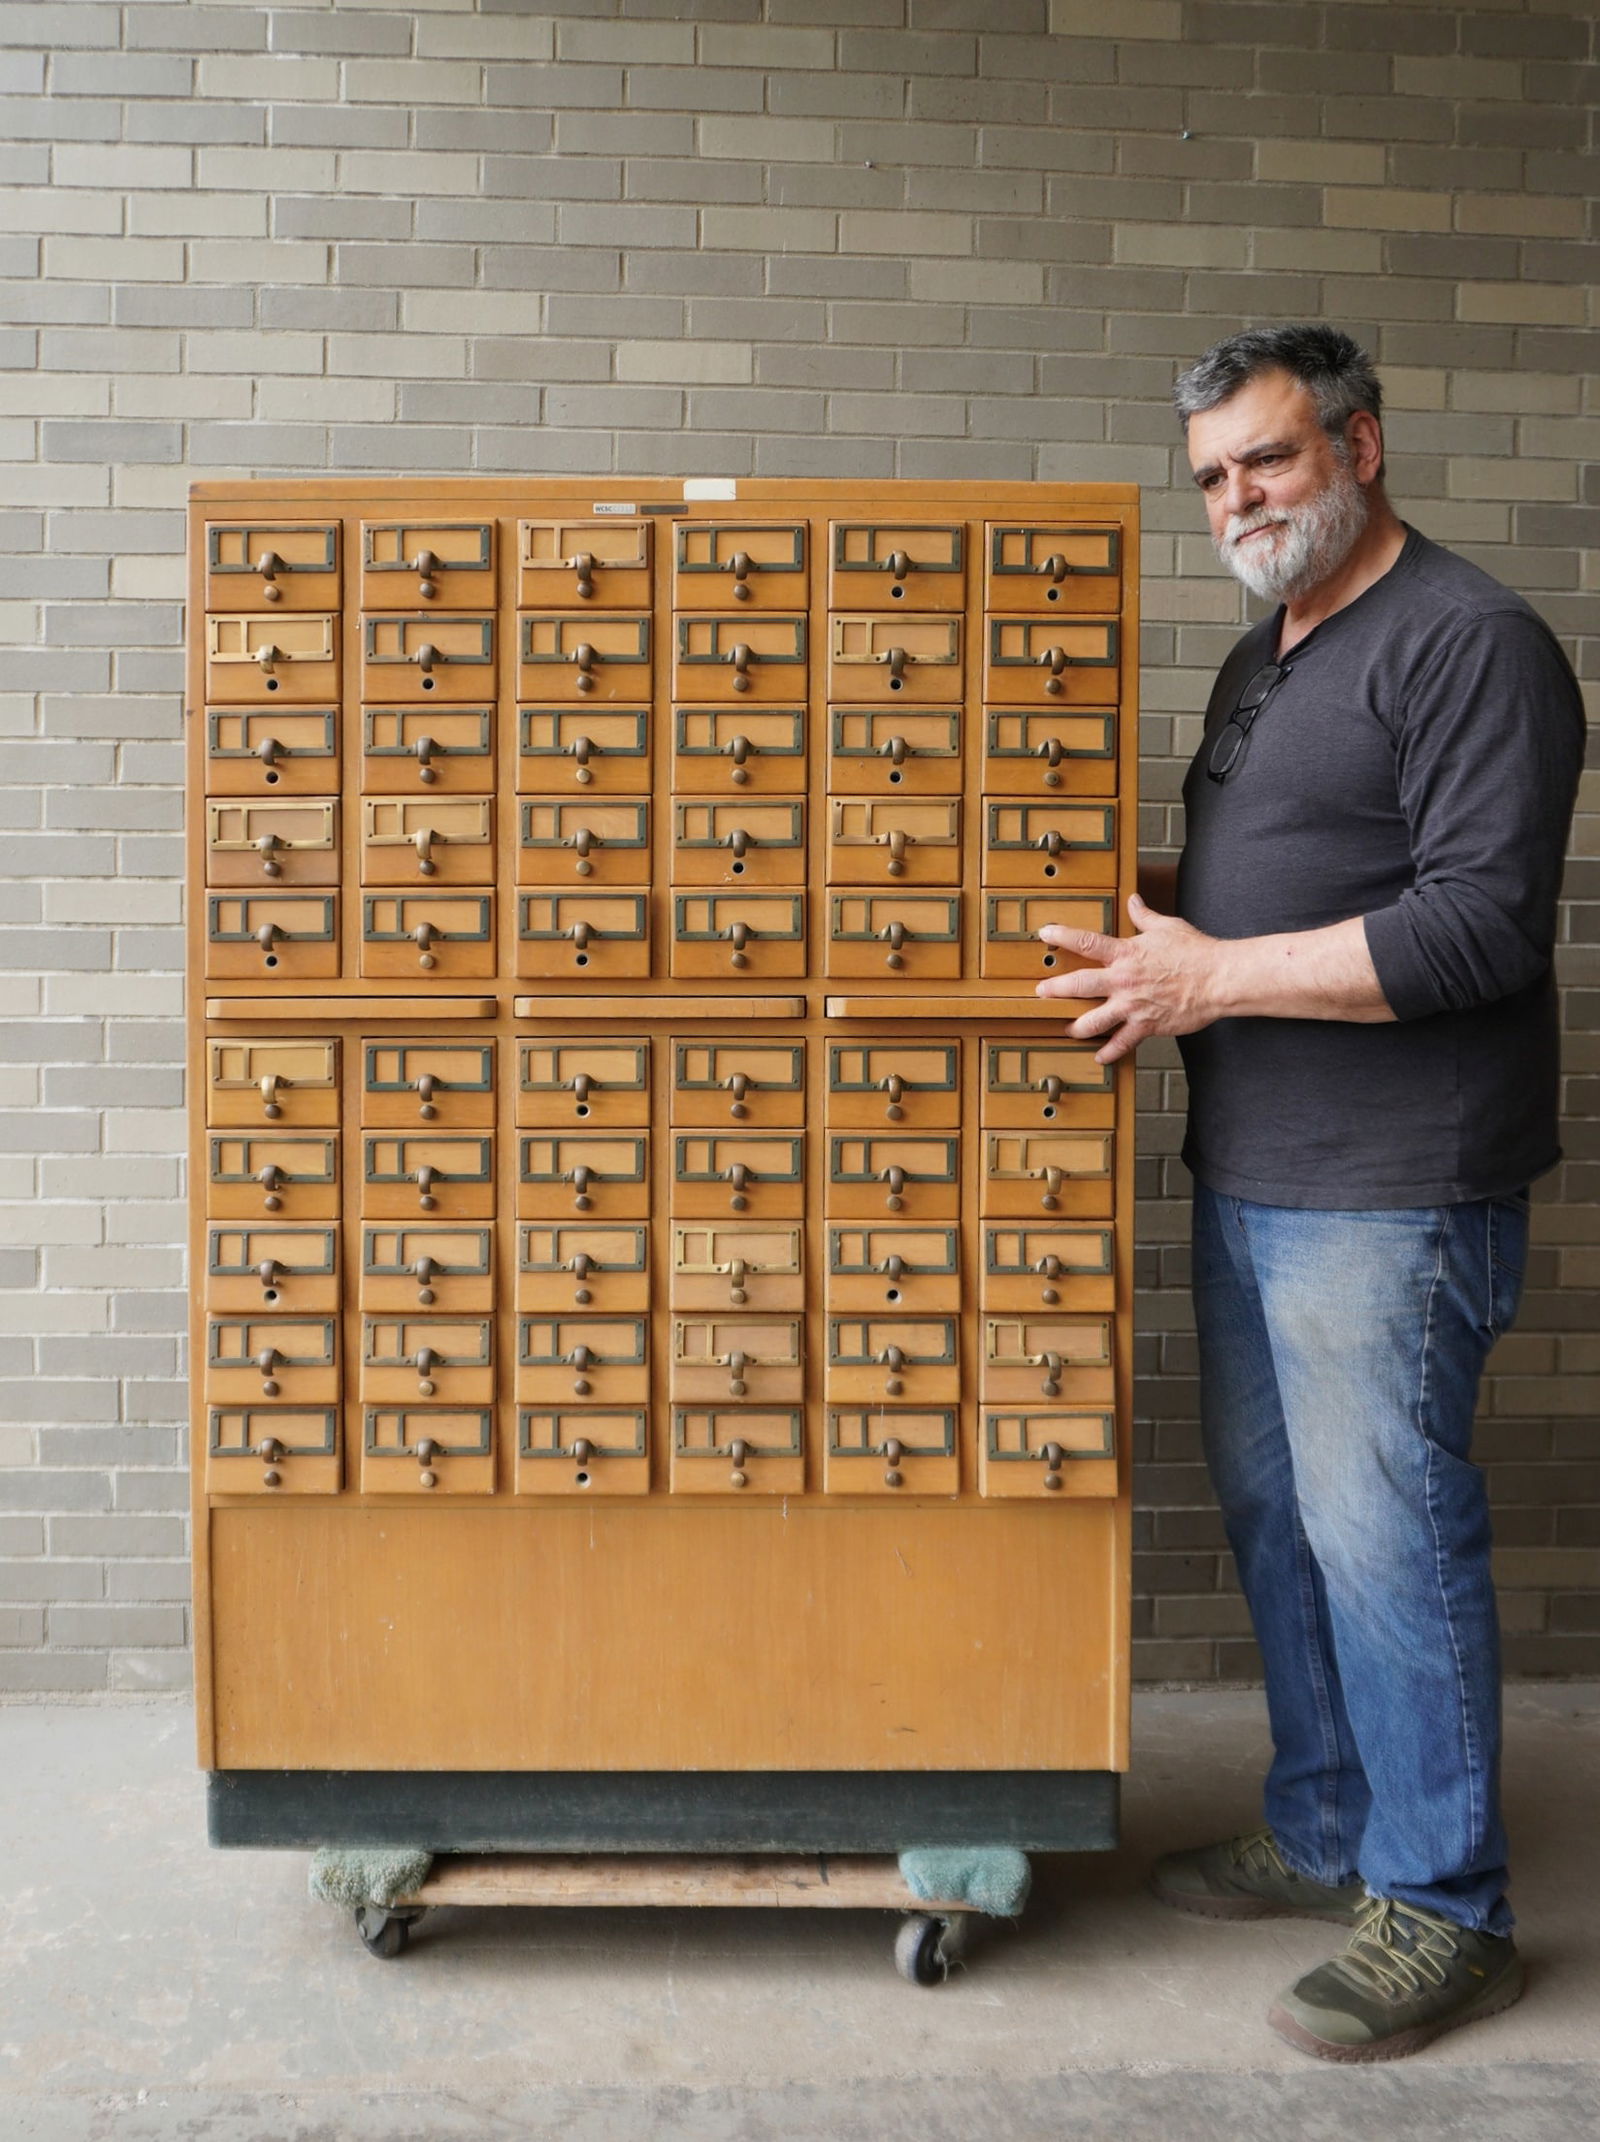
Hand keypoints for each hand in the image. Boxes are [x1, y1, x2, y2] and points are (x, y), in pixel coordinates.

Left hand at [1034, 894, 1225, 1063]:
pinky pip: (1122, 1043)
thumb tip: (1133, 901)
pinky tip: (1099, 1057)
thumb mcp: (1167, 927)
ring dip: (1077, 1026)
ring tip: (1067, 1029)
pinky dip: (1109, 1052)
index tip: (1044, 934)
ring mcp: (1132, 1005)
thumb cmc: (1196, 952)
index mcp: (1126, 953)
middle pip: (1079, 984)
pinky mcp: (1146, 1025)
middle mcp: (1123, 980)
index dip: (1062, 936)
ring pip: (1094, 1020)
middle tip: (1041, 992)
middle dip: (1055, 989)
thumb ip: (1145, 916)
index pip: (1086, 942)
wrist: (1218, 979)